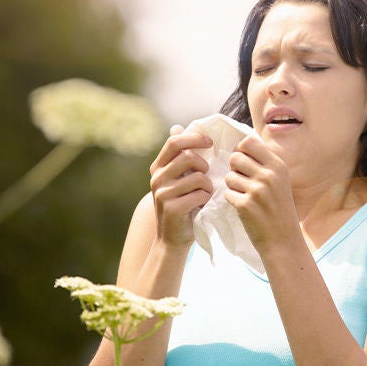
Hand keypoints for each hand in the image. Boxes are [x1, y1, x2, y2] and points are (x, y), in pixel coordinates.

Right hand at [149, 124, 213, 247]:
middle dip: (205, 165)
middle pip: (188, 157)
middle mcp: (157, 177)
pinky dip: (206, 199)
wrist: (173, 238)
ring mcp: (163, 193)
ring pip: (198, 177)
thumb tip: (177, 127)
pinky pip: (200, 194)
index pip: (175, 141)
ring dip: (208, 186)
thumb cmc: (181, 204)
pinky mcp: (172, 207)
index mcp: (158, 167)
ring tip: (205, 194)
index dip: (194, 138)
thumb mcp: (177, 178)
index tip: (210, 143)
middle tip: (207, 176)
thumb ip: (179, 156)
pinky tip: (202, 205)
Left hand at [224, 136, 301, 252]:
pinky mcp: (245, 205)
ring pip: (229, 176)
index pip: (248, 142)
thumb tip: (240, 146)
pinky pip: (227, 193)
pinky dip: (233, 200)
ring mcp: (257, 190)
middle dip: (235, 169)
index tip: (244, 163)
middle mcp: (268, 175)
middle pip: (235, 157)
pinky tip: (245, 208)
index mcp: (278, 166)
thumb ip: (264, 163)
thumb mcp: (280, 181)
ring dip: (233, 186)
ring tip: (246, 196)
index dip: (241, 151)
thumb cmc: (280, 209)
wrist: (283, 240)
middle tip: (243, 181)